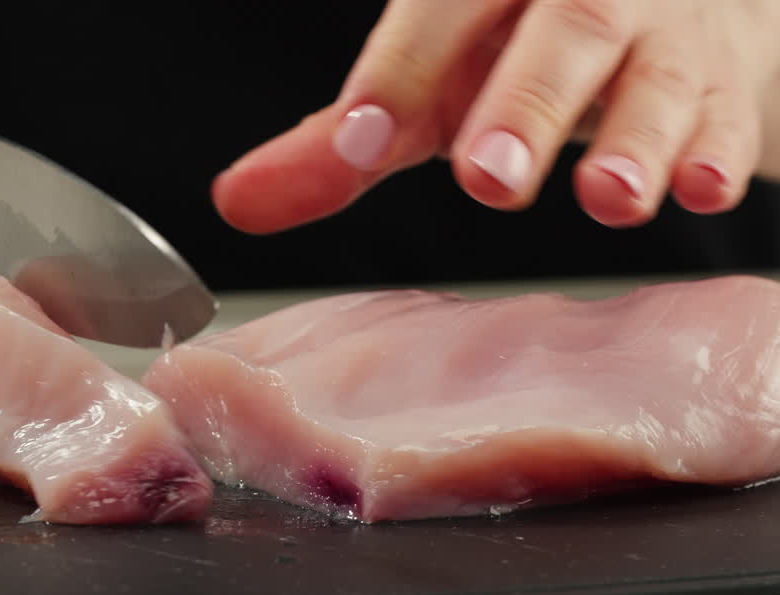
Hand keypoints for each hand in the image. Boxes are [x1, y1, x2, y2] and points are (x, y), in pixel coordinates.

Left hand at [212, 0, 779, 233]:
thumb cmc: (518, 44)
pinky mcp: (727, 76)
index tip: (368, 139)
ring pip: (660, 71)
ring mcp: (666, 26)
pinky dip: (717, 151)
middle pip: (564, 29)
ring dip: (636, 138)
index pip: (443, 7)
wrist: (655, 7)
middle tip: (489, 179)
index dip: (404, 70)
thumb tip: (236, 203)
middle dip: (527, 106)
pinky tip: (699, 188)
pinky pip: (730, 110)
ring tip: (608, 199)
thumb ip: (345, 139)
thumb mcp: (429, 79)